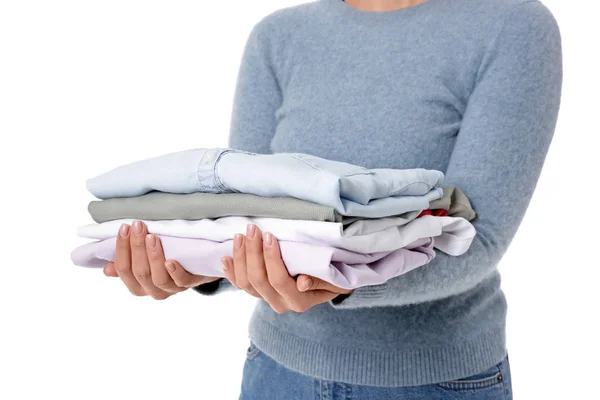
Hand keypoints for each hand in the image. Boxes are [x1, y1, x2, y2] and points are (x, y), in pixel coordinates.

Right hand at [104, 220, 219, 299]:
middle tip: (138, 226)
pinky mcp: (192, 283)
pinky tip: (171, 260)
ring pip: (158, 278)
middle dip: (136, 248)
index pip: (123, 270)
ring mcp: (173, 288)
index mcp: (139, 286)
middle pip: (140, 272)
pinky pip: (182, 281)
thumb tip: (107, 269)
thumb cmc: (169, 258)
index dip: (121, 249)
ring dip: (153, 256)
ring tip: (152, 237)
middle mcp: (154, 290)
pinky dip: (175, 271)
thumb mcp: (146, 262)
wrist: (201, 266)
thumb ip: (128, 264)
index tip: (124, 228)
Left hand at [221, 224, 351, 313]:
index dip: (270, 257)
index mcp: (299, 301)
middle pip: (258, 280)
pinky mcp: (259, 294)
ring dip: (240, 258)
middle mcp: (280, 304)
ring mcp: (268, 299)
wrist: (330, 287)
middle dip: (252, 252)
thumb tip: (302, 283)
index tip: (268, 235)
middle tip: (252, 228)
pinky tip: (226, 257)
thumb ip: (320, 281)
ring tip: (240, 236)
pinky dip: (231, 271)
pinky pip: (240, 285)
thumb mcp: (335, 280)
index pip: (278, 279)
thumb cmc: (335, 278)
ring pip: (245, 283)